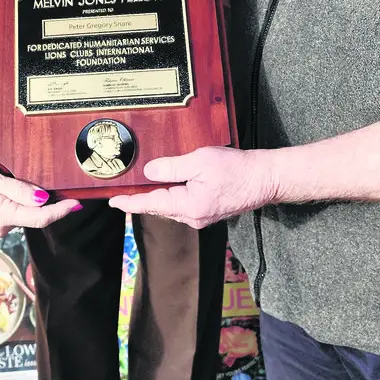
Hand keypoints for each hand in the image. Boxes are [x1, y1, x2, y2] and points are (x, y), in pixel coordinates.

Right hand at [0, 160, 79, 237]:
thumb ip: (21, 190)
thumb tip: (43, 199)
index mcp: (3, 215)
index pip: (40, 217)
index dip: (61, 211)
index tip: (76, 204)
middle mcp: (1, 227)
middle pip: (33, 216)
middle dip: (44, 203)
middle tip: (50, 186)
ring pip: (22, 215)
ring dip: (28, 203)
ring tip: (17, 184)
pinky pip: (11, 216)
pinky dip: (16, 205)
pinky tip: (8, 192)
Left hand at [108, 146, 275, 228]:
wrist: (265, 178)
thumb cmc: (236, 169)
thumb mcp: (199, 161)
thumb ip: (172, 167)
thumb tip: (150, 172)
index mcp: (188, 206)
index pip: (151, 204)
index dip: (130, 202)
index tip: (114, 202)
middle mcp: (193, 217)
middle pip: (159, 208)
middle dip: (141, 200)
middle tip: (123, 192)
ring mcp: (202, 217)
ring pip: (171, 208)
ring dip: (157, 198)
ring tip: (142, 188)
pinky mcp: (209, 212)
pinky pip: (183, 206)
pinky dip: (172, 197)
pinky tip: (168, 187)